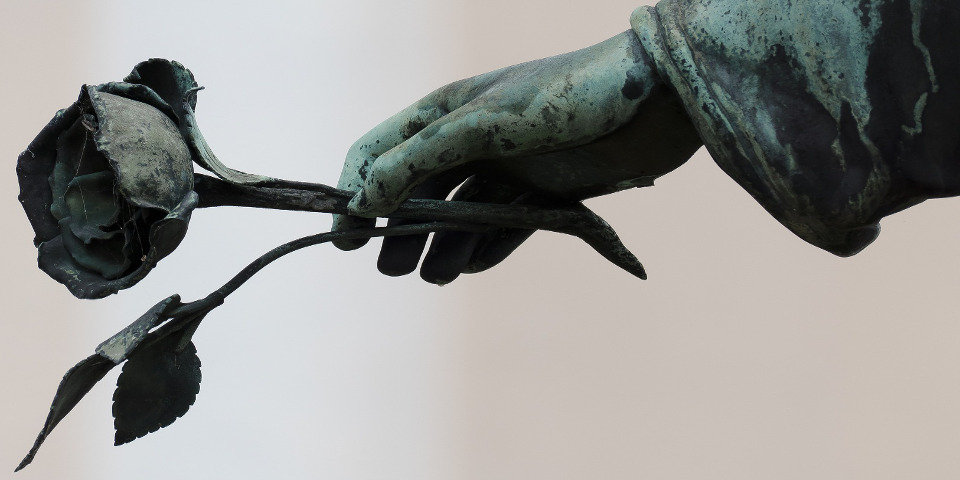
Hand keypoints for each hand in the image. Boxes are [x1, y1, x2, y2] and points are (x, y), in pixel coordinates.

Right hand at [333, 30, 701, 283]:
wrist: (658, 99)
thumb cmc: (568, 96)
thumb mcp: (484, 125)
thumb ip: (421, 160)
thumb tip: (364, 200)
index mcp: (447, 111)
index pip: (380, 151)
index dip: (354, 191)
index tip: (344, 239)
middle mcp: (472, 138)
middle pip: (417, 188)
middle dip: (398, 227)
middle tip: (388, 269)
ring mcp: (509, 164)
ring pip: (460, 212)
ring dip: (442, 244)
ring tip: (433, 277)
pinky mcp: (545, 189)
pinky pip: (503, 225)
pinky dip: (485, 246)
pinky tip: (471, 267)